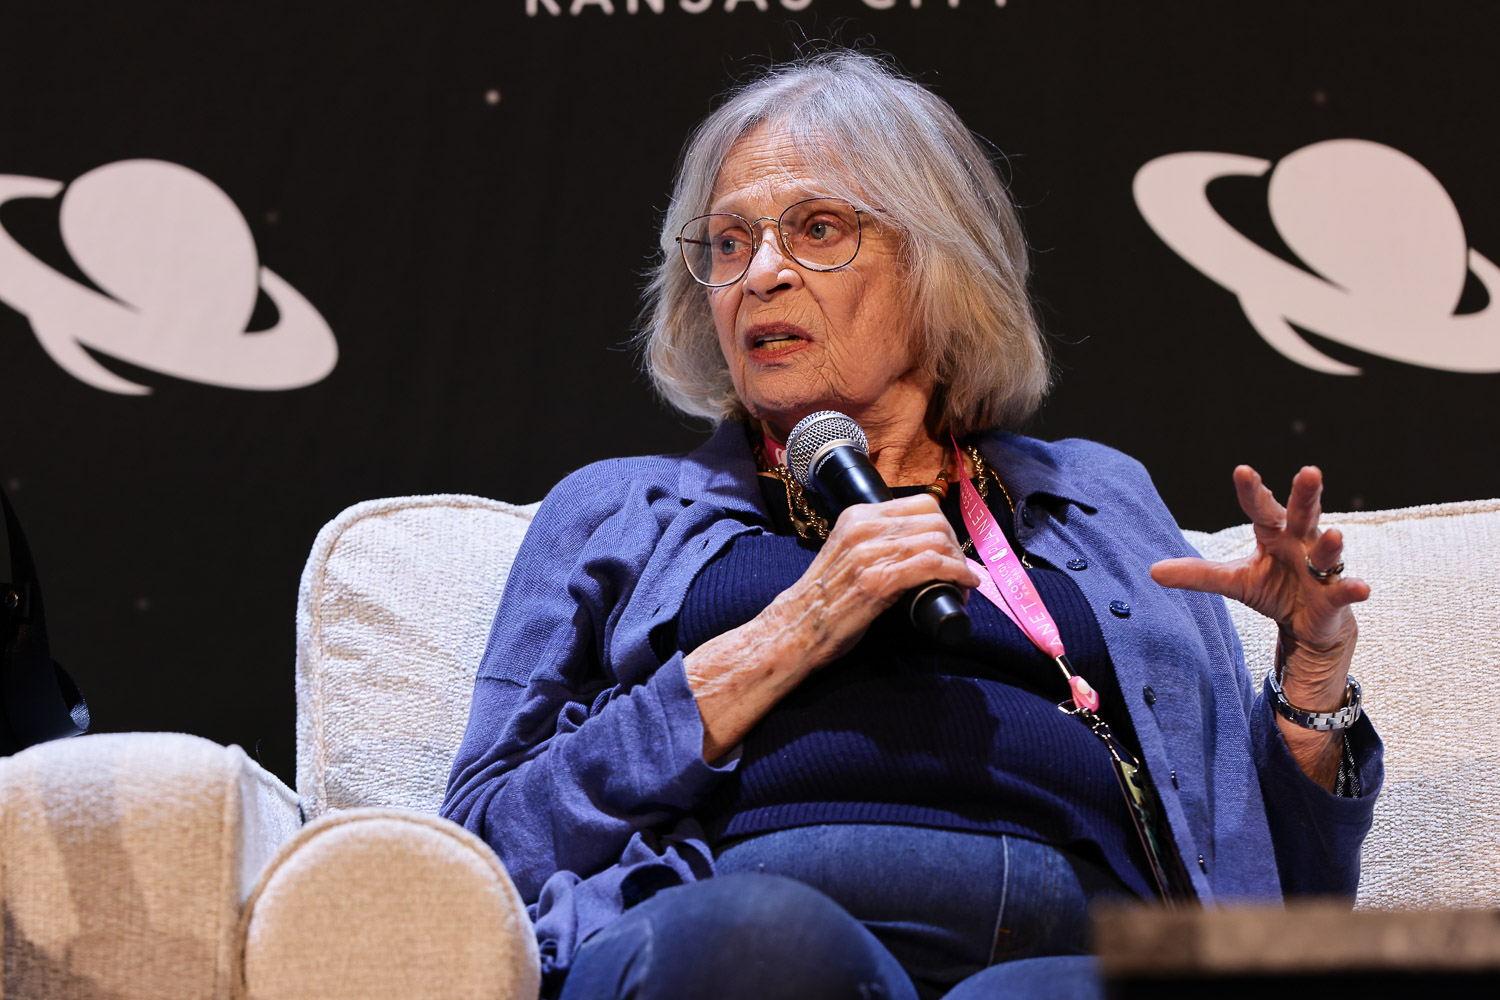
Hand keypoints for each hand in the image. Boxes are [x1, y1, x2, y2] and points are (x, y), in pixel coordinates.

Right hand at [685, 494, 980, 759]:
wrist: (797, 628)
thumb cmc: (825, 599)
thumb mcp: (847, 555)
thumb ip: (874, 542)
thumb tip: (915, 546)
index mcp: (858, 516)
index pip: (922, 504)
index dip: (945, 527)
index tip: (951, 550)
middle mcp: (863, 528)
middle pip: (934, 522)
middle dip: (956, 546)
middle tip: (960, 571)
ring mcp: (870, 553)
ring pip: (937, 541)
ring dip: (959, 563)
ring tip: (962, 584)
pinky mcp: (878, 581)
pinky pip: (932, 565)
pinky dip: (956, 573)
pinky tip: (965, 584)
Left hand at [1150, 466, 1370, 709]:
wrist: (1309, 623)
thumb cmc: (1273, 588)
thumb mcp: (1233, 581)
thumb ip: (1197, 574)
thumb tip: (1152, 571)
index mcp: (1274, 533)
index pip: (1260, 507)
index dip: (1252, 490)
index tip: (1242, 470)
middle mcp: (1301, 542)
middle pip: (1304, 513)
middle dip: (1306, 493)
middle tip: (1309, 471)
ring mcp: (1322, 568)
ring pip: (1327, 550)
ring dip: (1330, 543)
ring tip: (1334, 534)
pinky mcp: (1336, 596)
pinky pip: (1345, 589)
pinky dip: (1353, 588)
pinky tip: (1360, 586)